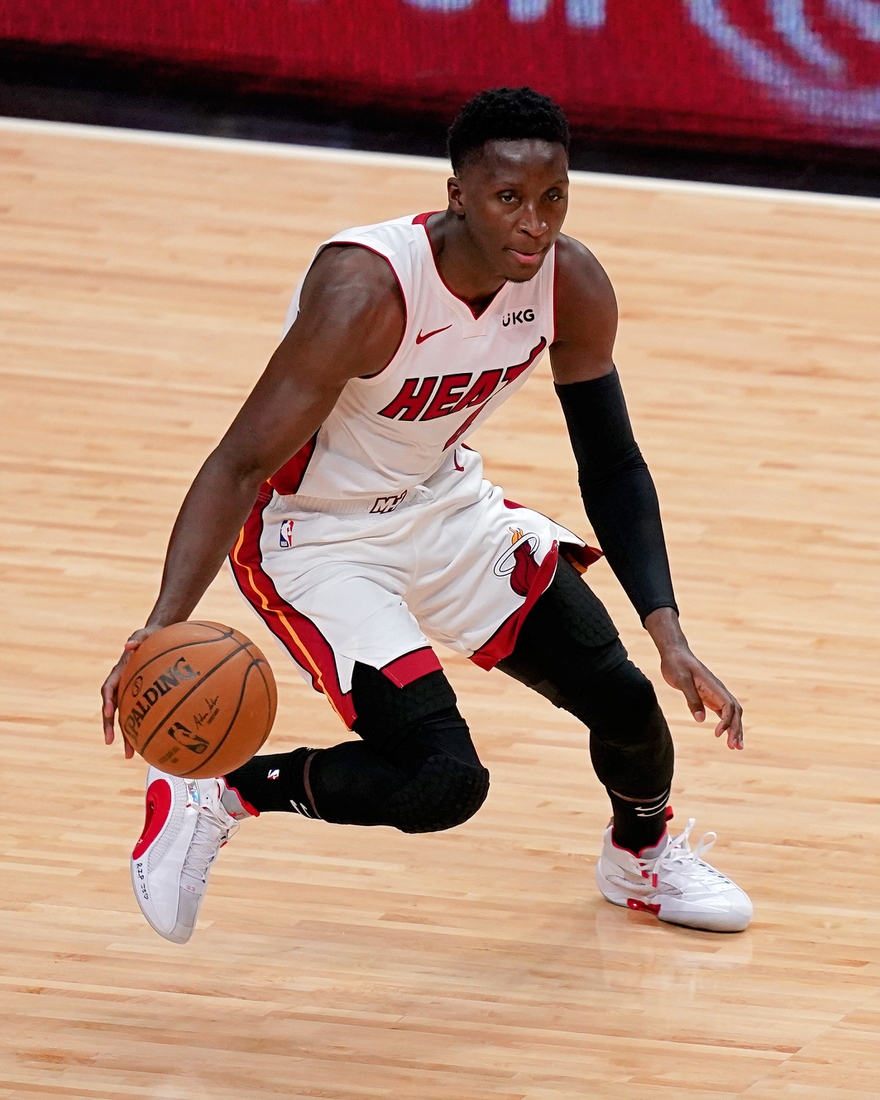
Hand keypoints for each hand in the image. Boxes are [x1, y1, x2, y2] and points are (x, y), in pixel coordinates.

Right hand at [101, 627, 155, 757]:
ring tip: (130, 755)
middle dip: (110, 727)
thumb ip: (137, 637)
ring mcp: (131, 694)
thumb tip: (128, 643)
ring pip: (125, 718)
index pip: (108, 688)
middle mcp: (121, 686)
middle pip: (112, 710)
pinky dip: (144, 729)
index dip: (107, 701)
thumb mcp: (143, 633)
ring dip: (125, 736)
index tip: (108, 712)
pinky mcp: (142, 698)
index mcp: (119, 672)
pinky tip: (151, 743)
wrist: (159, 638)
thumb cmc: (150, 636)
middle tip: (110, 742)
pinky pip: (141, 715)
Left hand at [644, 608, 742, 749]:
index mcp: (713, 685)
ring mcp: (715, 694)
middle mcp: (718, 690)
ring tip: (735, 747)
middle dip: (736, 729)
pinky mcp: (710, 697)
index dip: (727, 721)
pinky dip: (727, 724)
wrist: (675, 654)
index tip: (718, 734)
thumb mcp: (681, 680)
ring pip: (732, 713)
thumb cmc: (676, 664)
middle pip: (735, 711)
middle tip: (734, 748)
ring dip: (735, 729)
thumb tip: (701, 720)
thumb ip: (691, 699)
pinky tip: (726, 736)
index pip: (728, 705)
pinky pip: (723, 712)